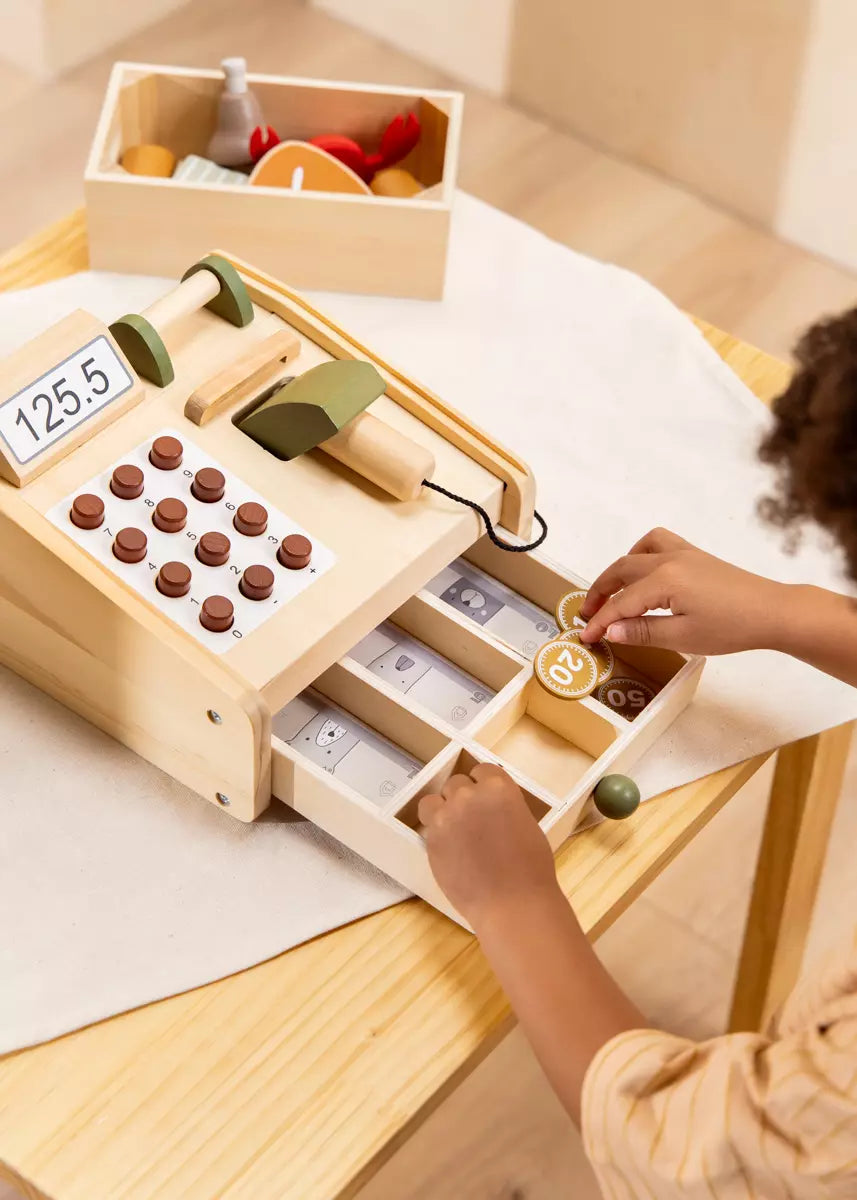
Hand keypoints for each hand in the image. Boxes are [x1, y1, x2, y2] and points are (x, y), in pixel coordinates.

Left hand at [418, 763, 558, 925]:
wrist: (512, 903)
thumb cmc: (531, 868)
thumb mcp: (525, 823)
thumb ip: (504, 807)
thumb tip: (491, 809)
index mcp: (499, 787)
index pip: (482, 770)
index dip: (483, 784)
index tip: (484, 799)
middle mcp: (469, 795)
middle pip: (456, 783)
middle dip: (463, 798)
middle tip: (472, 821)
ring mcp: (447, 816)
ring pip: (434, 800)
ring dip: (442, 810)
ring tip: (452, 830)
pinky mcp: (431, 839)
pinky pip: (427, 825)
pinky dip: (435, 832)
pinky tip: (448, 847)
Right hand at [579, 527, 790, 654]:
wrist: (772, 611)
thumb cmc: (731, 627)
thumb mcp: (684, 637)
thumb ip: (642, 632)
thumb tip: (610, 632)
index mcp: (664, 580)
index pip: (621, 603)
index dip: (600, 622)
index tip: (586, 637)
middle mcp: (669, 559)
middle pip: (622, 570)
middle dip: (600, 592)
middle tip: (588, 616)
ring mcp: (684, 553)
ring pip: (638, 551)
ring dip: (619, 569)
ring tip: (613, 592)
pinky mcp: (696, 556)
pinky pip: (659, 543)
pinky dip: (642, 555)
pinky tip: (644, 575)